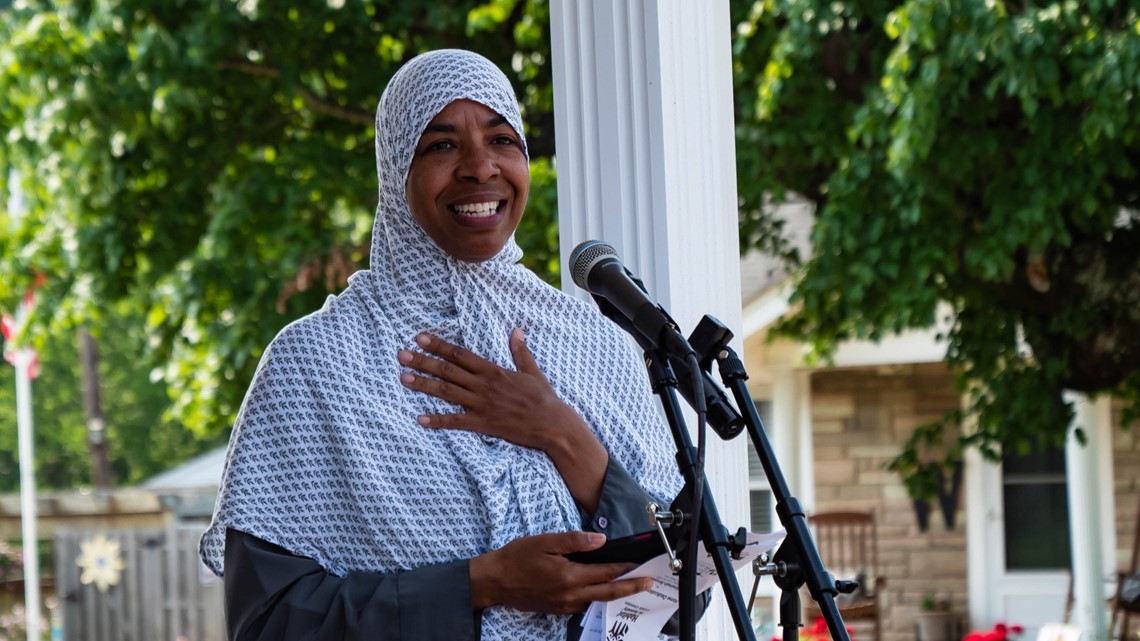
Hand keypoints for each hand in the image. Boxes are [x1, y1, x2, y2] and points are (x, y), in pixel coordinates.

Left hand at [397, 329, 609, 509]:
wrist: (553, 424)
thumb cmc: (544, 398)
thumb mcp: (532, 371)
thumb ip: (520, 351)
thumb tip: (516, 331)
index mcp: (494, 370)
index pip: (460, 355)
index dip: (439, 345)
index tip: (420, 337)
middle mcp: (484, 385)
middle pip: (447, 371)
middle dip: (423, 362)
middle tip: (401, 355)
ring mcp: (482, 405)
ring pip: (447, 393)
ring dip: (424, 386)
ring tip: (403, 379)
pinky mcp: (483, 424)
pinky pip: (456, 422)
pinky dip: (438, 421)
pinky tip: (420, 419)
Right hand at [469, 531, 652, 613]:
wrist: (494, 581)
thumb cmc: (518, 557)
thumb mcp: (546, 541)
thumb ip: (575, 541)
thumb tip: (601, 540)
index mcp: (569, 576)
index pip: (605, 573)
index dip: (624, 569)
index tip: (640, 565)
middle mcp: (570, 595)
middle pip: (608, 593)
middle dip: (630, 588)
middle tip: (648, 584)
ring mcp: (564, 605)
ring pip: (596, 602)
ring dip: (615, 595)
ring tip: (630, 588)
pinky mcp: (557, 610)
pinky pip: (583, 606)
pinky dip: (597, 600)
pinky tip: (600, 592)